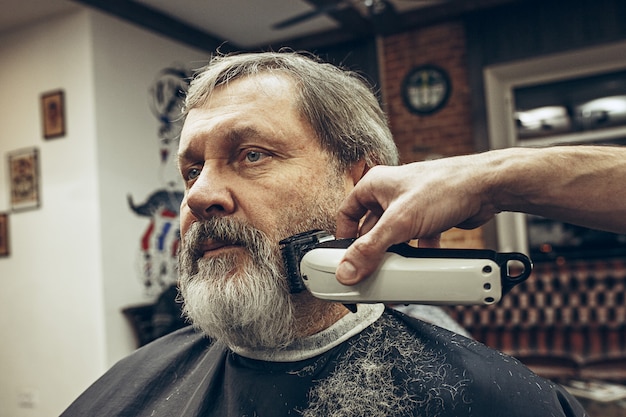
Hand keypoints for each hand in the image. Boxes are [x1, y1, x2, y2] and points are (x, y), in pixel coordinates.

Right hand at [335, 158, 495, 284]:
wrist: (486, 187)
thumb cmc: (444, 187)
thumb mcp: (399, 223)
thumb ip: (371, 250)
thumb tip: (347, 270)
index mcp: (375, 185)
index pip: (346, 213)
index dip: (343, 237)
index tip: (342, 258)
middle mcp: (390, 194)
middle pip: (370, 229)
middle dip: (371, 251)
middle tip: (368, 271)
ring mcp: (410, 206)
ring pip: (393, 236)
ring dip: (394, 254)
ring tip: (393, 270)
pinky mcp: (428, 218)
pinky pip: (414, 240)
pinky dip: (416, 254)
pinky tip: (419, 264)